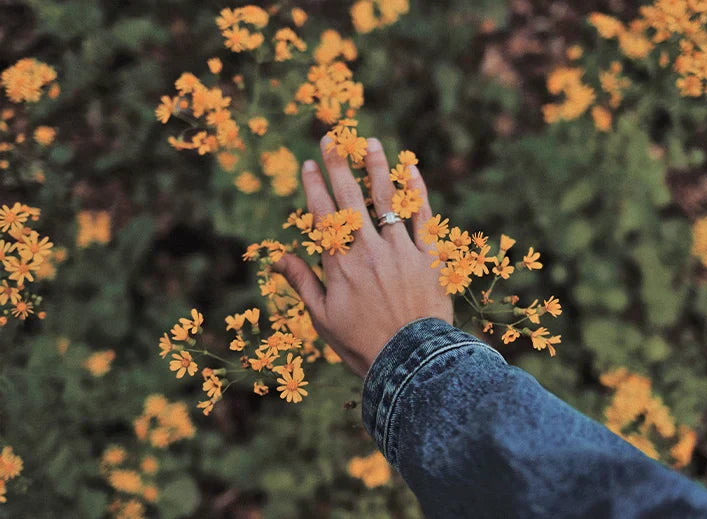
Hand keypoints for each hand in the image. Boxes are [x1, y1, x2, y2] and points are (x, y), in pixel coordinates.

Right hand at [272, 136, 453, 376]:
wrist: (410, 363)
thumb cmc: (361, 344)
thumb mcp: (323, 318)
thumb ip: (302, 282)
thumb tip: (277, 257)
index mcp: (340, 265)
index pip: (323, 215)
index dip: (314, 185)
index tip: (309, 163)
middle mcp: (368, 251)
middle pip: (350, 198)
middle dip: (339, 164)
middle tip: (333, 138)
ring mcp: (401, 251)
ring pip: (387, 200)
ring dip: (378, 168)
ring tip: (371, 142)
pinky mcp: (429, 257)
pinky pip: (423, 217)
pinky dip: (417, 192)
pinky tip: (412, 169)